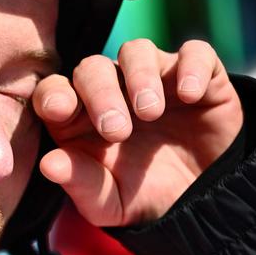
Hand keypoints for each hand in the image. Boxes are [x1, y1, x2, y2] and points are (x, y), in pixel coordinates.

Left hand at [32, 39, 243, 226]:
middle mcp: (112, 90)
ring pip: (136, 51)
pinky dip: (191, 66)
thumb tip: (48, 164)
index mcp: (78, 118)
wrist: (207, 203)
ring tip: (149, 113)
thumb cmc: (143, 197)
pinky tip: (189, 95)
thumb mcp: (109, 202)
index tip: (60, 111)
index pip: (54, 91)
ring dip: (139, 75)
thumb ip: (80, 183)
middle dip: (99, 93)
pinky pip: (194, 53)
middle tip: (117, 131)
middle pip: (92, 68)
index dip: (53, 94)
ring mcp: (155, 78)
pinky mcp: (200, 76)